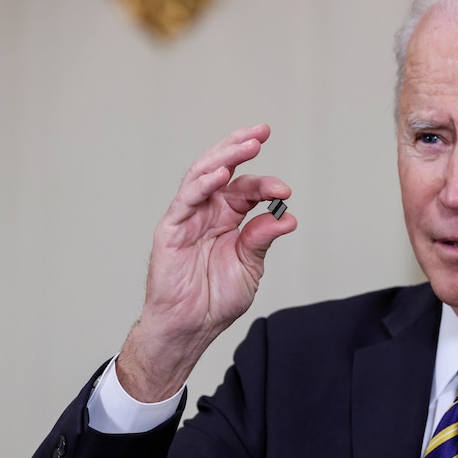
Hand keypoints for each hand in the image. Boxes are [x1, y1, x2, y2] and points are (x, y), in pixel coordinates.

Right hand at [118, 124, 296, 401]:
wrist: (191, 326)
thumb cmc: (216, 299)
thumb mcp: (249, 266)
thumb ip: (262, 239)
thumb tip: (287, 217)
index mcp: (228, 218)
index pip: (247, 189)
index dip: (266, 183)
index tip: (286, 189)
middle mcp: (208, 212)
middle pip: (223, 169)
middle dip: (241, 147)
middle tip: (262, 131)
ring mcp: (188, 217)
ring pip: (203, 175)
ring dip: (224, 157)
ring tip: (247, 144)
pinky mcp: (171, 229)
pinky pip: (185, 200)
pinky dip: (203, 184)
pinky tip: (221, 174)